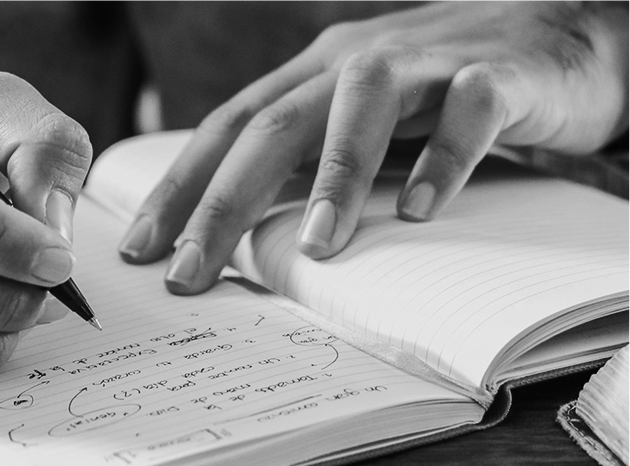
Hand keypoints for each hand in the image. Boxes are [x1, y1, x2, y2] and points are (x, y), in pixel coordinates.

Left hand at [119, 0, 629, 293]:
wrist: (557, 28)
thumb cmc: (438, 91)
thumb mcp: (355, 120)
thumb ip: (306, 162)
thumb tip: (238, 236)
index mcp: (311, 76)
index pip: (228, 128)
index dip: (179, 186)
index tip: (140, 250)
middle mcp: (353, 63)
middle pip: (273, 125)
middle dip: (223, 200)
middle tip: (189, 270)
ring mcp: (424, 64)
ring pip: (363, 108)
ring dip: (334, 178)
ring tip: (313, 246)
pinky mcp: (497, 74)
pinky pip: (467, 111)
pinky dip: (442, 158)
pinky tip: (418, 209)